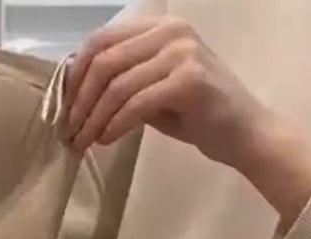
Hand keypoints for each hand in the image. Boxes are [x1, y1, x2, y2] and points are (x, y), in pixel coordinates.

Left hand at [64, 17, 267, 164]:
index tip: (64, 103)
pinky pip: (136, 104)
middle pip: (105, 61)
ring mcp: (182, 53)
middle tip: (69, 129)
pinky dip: (115, 124)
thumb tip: (76, 91)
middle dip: (80, 99)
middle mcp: (172, 32)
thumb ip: (122, 79)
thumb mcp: (154, 87)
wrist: (246, 134)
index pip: (102, 39)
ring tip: (83, 141)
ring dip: (94, 118)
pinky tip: (106, 140)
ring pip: (117, 86)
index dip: (76, 72)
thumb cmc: (199, 113)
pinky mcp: (189, 81)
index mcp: (161, 26)